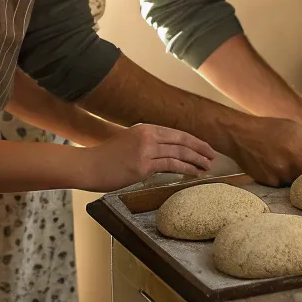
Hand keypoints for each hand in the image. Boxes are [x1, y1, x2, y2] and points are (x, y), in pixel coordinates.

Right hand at [79, 124, 214, 191]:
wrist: (88, 166)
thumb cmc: (105, 158)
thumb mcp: (127, 142)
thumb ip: (145, 144)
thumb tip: (163, 153)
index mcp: (144, 128)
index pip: (175, 133)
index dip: (193, 140)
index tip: (204, 147)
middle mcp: (147, 135)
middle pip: (181, 140)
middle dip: (200, 148)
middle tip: (213, 156)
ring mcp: (145, 150)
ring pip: (179, 153)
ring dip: (197, 160)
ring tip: (208, 166)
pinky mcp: (143, 166)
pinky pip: (171, 165)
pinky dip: (186, 169)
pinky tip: (195, 173)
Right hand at [227, 115, 301, 186]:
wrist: (241, 135)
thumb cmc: (273, 129)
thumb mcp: (300, 130)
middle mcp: (295, 167)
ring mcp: (281, 177)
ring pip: (300, 183)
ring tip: (292, 164)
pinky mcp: (270, 183)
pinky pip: (285, 185)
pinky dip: (286, 179)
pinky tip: (278, 167)